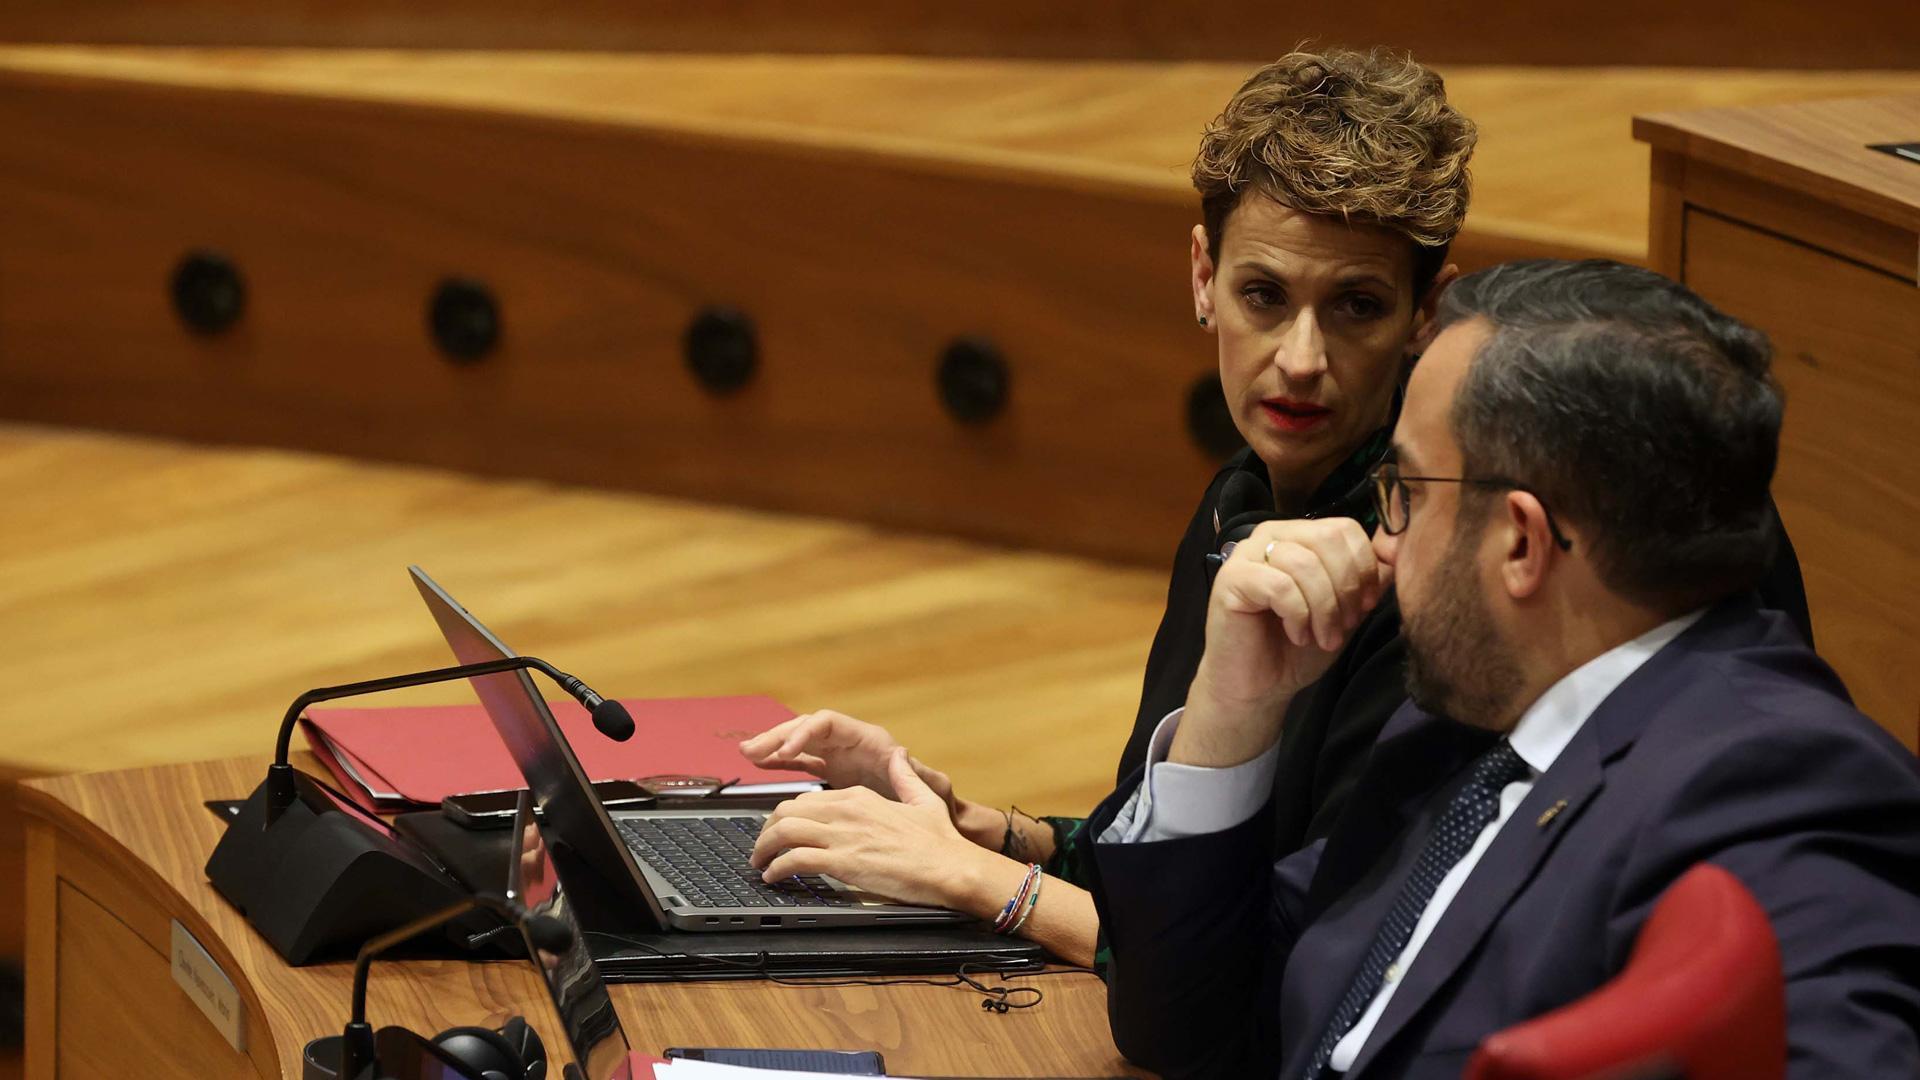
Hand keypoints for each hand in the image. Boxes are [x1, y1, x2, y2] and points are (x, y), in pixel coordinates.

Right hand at [739, 709, 959, 818]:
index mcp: (870, 740)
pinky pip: (799, 759)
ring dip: (772, 746)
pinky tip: (759, 763)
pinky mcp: (830, 769)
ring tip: (747, 753)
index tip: (786, 750)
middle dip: (779, 736)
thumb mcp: (927, 790)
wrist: (927, 818)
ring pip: (798, 741)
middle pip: (807, 727)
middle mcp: (851, 741)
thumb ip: (915, 776)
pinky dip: (779, 760)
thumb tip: (905, 757)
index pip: (829, 723)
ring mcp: (838, 753)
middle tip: (753, 750)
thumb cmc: (930, 801)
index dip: (805, 733)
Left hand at [749, 748, 993, 909]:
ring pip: (784, 832)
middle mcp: (847, 811)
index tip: (781, 830)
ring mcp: (843, 836)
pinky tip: (774, 877)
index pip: (808, 799)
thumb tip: (900, 755)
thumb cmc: (941, 842)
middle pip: (788, 811)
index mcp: (861, 797)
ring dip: (764, 849)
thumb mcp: (924, 799)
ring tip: (760, 864)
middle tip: (762, 848)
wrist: (951, 867)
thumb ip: (906, 777)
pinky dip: (777, 869)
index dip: (788, 815)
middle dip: (768, 830)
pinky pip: (795, 860)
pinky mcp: (842, 862)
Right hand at [1177, 518, 1384, 764]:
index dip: (1364, 567)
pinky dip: (1298, 616)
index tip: (1367, 605)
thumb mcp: (1348, 609)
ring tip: (1323, 637)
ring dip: (1325, 609)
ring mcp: (1247, 554)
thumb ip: (1371, 578)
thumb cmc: (1300, 647)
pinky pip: (1280, 586)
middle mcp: (1271, 535)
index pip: (1344, 528)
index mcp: (1299, 535)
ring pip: (1305, 565)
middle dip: (1347, 588)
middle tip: (1346, 624)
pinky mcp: (1231, 578)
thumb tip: (1399, 547)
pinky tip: (1298, 634)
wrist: (1260, 685)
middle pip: (1327, 539)